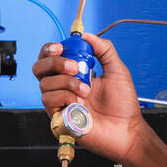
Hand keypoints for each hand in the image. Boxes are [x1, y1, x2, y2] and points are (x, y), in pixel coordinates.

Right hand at [31, 32, 166, 166]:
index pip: (51, 57)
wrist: (126, 130)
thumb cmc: (123, 106)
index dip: (50, 49)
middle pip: (39, 67)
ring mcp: (60, 102)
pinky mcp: (58, 117)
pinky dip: (64, 97)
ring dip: (67, 83)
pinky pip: (48, 100)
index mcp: (74, 74)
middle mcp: (64, 87)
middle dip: (54, 62)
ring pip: (44, 84)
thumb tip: (88, 35)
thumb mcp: (117, 70)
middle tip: (73, 67)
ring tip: (86, 91)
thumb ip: (104, 50)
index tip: (61, 47)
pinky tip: (80, 103)